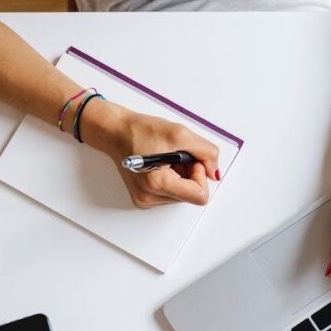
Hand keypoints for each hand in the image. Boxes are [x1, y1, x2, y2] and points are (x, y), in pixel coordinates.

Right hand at [80, 100, 219, 207]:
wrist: (116, 131)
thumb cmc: (141, 131)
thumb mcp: (180, 134)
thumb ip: (206, 152)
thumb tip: (215, 172)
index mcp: (157, 184)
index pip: (199, 196)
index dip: (200, 175)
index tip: (191, 159)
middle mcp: (149, 198)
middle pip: (192, 195)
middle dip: (191, 174)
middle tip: (177, 155)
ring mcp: (146, 200)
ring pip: (183, 195)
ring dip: (182, 176)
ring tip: (166, 159)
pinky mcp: (144, 198)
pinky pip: (172, 193)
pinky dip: (173, 179)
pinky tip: (161, 165)